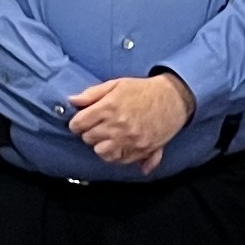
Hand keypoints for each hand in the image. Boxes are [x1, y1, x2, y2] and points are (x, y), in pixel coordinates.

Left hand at [65, 73, 192, 171]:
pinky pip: (119, 160)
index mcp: (109, 107)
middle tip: (98, 127)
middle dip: (89, 133)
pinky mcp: (142, 150)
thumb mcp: (115, 84)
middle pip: (89, 139)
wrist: (172, 99)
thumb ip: (91, 94)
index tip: (81, 122)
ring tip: (107, 137)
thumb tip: (72, 101)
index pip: (79, 124)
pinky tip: (119, 145)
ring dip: (101, 146)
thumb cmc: (143, 90)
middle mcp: (118, 126)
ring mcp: (130, 140)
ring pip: (102, 152)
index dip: (77, 123)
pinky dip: (116, 155)